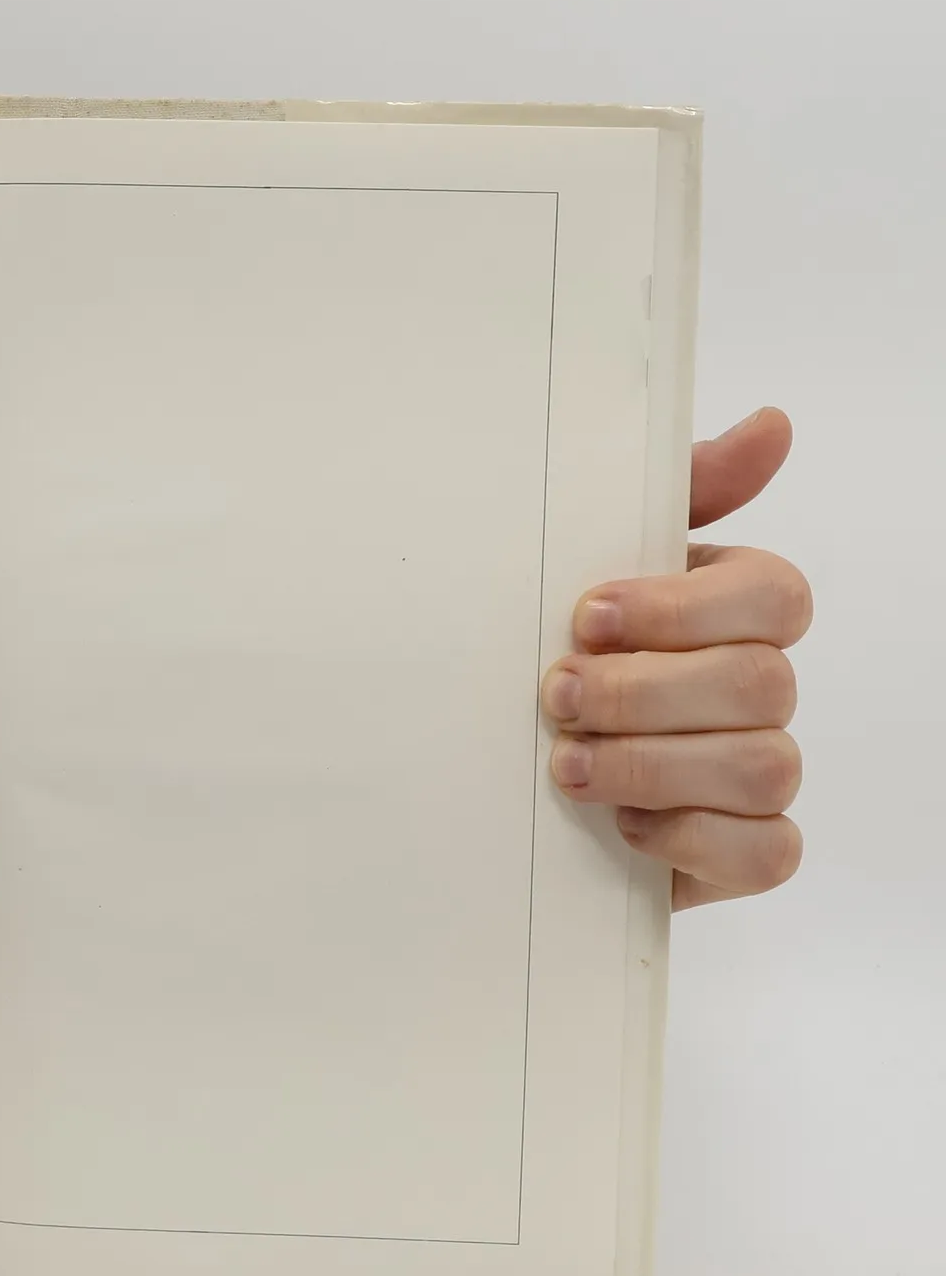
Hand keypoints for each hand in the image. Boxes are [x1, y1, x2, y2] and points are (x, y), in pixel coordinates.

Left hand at [543, 407, 811, 909]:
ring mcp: (759, 774)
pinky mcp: (744, 850)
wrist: (503, 782)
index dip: (681, 608)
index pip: (772, 593)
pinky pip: (764, 849)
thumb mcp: (586, 566)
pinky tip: (620, 825)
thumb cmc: (557, 656)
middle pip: (759, 683)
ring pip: (763, 765)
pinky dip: (689, 838)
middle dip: (645, 693)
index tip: (585, 616)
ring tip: (566, 766)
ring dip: (653, 764)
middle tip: (555, 698)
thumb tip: (770, 425)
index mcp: (732, 613)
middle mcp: (759, 689)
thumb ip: (676, 496)